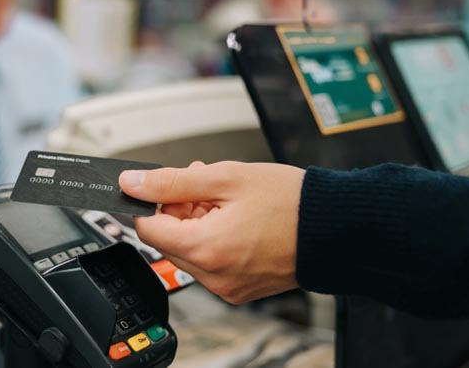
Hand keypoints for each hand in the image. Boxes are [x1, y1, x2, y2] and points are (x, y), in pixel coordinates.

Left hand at [119, 161, 305, 303]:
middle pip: (168, 242)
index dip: (152, 203)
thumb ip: (172, 182)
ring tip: (225, 199)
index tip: (164, 187)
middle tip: (204, 186)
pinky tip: (235, 218)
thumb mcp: (226, 178)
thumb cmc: (292, 202)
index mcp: (206, 249)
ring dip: (197, 223)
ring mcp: (228, 287)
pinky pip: (212, 264)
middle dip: (179, 211)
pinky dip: (215, 240)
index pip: (147, 230)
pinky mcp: (241, 290)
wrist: (336, 228)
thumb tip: (132, 183)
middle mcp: (214, 276)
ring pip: (190, 252)